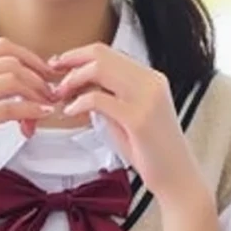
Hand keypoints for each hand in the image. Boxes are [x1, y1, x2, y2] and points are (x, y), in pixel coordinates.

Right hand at [0, 39, 56, 206]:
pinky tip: (38, 118)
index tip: (45, 73)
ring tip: (45, 110)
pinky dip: (30, 110)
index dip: (29, 56)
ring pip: (12, 80)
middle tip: (51, 93)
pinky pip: (9, 108)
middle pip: (10, 60)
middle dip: (38, 74)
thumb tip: (12, 81)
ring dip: (37, 93)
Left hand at [50, 43, 206, 208]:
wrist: (178, 178)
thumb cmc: (150, 150)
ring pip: (99, 69)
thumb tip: (79, 84)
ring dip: (73, 79)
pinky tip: (70, 111)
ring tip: (60, 94)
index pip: (108, 52)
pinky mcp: (138, 118)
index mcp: (150, 77)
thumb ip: (110, 96)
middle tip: (53, 74)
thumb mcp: (129, 114)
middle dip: (71, 61)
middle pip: (101, 54)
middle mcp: (150, 81)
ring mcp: (146, 98)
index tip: (59, 64)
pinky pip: (99, 98)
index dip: (79, 55)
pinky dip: (79, 102)